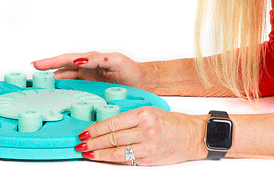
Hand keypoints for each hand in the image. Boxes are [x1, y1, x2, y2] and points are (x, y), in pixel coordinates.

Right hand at [32, 51, 147, 89]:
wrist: (142, 83)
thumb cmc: (130, 70)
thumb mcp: (115, 61)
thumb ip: (97, 59)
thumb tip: (79, 60)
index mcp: (89, 60)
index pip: (65, 60)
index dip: (50, 62)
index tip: (36, 65)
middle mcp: (85, 69)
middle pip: (60, 71)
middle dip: (45, 73)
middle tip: (29, 79)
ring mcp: (86, 81)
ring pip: (64, 81)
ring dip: (51, 85)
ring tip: (37, 90)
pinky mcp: (89, 91)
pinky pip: (72, 92)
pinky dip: (62, 95)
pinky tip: (55, 101)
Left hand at [74, 107, 207, 165]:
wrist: (192, 136)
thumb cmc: (172, 123)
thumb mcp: (150, 112)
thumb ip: (130, 119)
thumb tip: (106, 127)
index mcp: (143, 115)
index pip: (113, 122)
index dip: (96, 129)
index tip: (85, 132)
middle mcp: (145, 130)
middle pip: (112, 138)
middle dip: (93, 142)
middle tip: (80, 144)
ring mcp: (147, 146)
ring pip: (117, 151)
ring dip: (99, 154)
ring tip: (87, 153)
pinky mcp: (150, 159)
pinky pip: (127, 160)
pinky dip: (113, 160)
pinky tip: (104, 159)